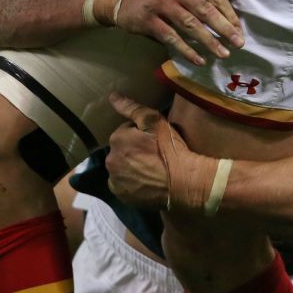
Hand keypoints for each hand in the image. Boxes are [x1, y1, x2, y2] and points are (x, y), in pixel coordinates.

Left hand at [105, 94, 183, 208]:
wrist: (183, 181)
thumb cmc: (169, 147)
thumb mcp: (154, 120)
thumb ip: (131, 108)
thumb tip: (112, 95)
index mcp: (117, 138)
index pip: (125, 131)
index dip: (139, 135)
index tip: (153, 140)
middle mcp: (110, 159)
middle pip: (121, 150)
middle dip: (132, 150)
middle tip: (152, 154)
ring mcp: (115, 179)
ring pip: (120, 167)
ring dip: (130, 165)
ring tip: (150, 168)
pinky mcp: (121, 196)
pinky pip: (122, 184)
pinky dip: (129, 182)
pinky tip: (144, 181)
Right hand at [116, 0, 243, 64]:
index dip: (228, 12)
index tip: (239, 28)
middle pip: (204, 10)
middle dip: (224, 28)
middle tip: (239, 43)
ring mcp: (161, 4)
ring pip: (189, 25)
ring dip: (209, 41)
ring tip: (223, 54)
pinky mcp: (148, 20)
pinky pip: (171, 37)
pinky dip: (186, 50)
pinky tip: (199, 60)